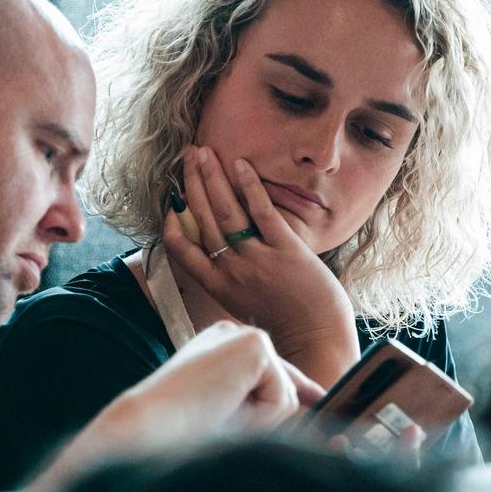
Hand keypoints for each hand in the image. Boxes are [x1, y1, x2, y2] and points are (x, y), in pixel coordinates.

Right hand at [162, 145, 359, 385]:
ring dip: (212, 176)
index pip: (182, 249)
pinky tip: (241, 164)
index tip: (173, 201)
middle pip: (202, 218)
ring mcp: (257, 259)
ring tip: (204, 151)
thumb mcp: (243, 305)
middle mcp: (231, 271)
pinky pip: (261, 211)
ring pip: (225, 210)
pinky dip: (249, 185)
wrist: (316, 340)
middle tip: (188, 155)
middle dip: (192, 182)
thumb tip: (216, 252)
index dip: (173, 221)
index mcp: (217, 286)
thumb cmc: (284, 325)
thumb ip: (227, 278)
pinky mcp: (285, 249)